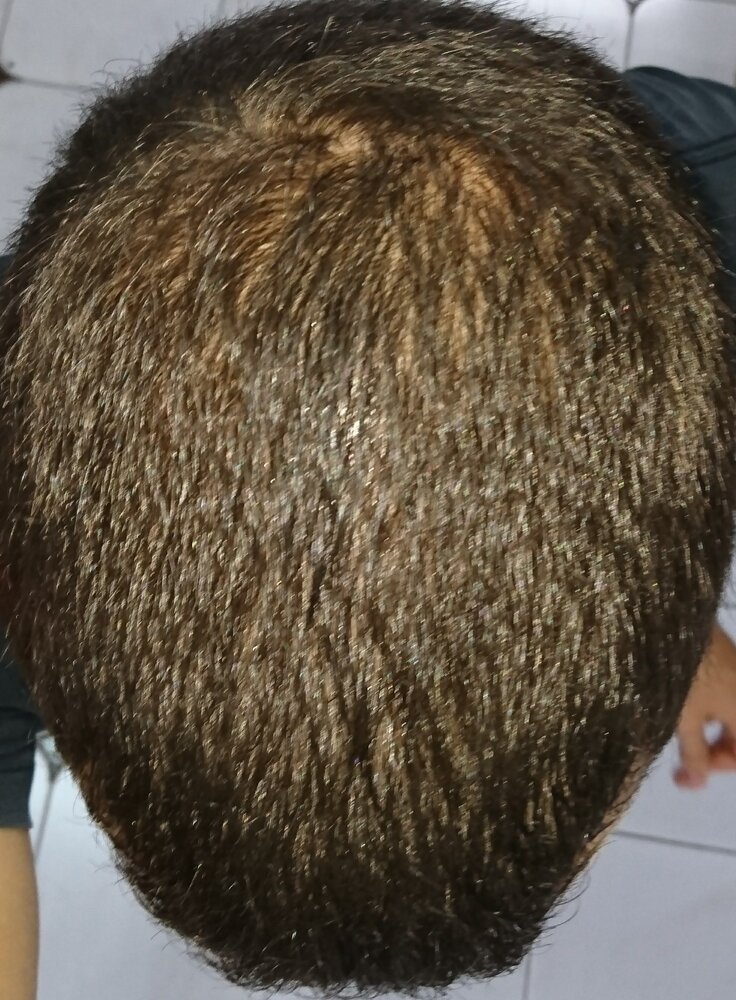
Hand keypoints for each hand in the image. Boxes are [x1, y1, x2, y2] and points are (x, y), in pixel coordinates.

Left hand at [674, 622, 735, 788]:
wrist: (666, 614)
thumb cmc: (679, 670)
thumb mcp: (682, 717)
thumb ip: (693, 753)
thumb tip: (697, 783)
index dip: (719, 767)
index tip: (686, 777)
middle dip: (708, 752)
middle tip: (676, 763)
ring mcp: (731, 669)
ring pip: (724, 712)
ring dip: (701, 730)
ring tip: (671, 733)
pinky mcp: (714, 654)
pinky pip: (716, 692)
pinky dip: (698, 707)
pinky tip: (672, 706)